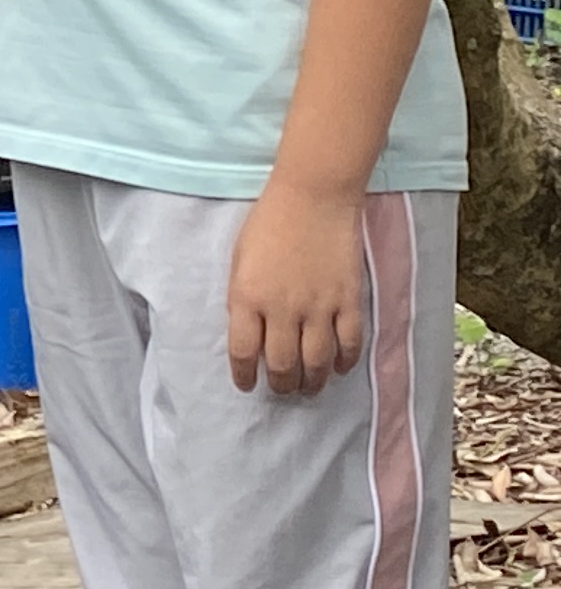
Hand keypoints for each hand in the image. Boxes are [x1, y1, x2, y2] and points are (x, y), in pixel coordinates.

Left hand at [228, 183, 370, 395]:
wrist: (313, 198)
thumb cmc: (269, 223)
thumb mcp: (239, 260)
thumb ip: (242, 298)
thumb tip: (249, 332)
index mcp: (248, 298)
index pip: (243, 352)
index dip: (244, 375)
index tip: (247, 386)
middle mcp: (282, 309)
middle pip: (282, 364)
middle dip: (282, 385)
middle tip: (283, 390)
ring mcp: (319, 307)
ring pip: (317, 361)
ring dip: (313, 381)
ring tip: (309, 388)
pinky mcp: (348, 301)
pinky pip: (349, 343)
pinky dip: (345, 361)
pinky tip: (340, 368)